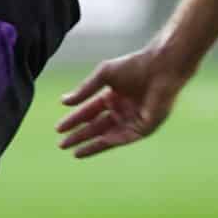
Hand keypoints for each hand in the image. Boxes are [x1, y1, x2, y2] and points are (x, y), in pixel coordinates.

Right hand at [56, 44, 190, 158]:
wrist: (160, 68)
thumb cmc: (134, 66)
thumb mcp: (103, 76)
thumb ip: (85, 90)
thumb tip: (63, 102)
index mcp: (114, 96)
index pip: (90, 112)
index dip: (74, 120)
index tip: (58, 129)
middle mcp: (123, 110)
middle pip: (96, 127)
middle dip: (79, 135)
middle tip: (61, 145)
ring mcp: (133, 120)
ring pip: (107, 135)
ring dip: (90, 143)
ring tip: (73, 151)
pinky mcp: (144, 127)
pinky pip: (122, 137)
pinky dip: (107, 143)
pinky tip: (93, 145)